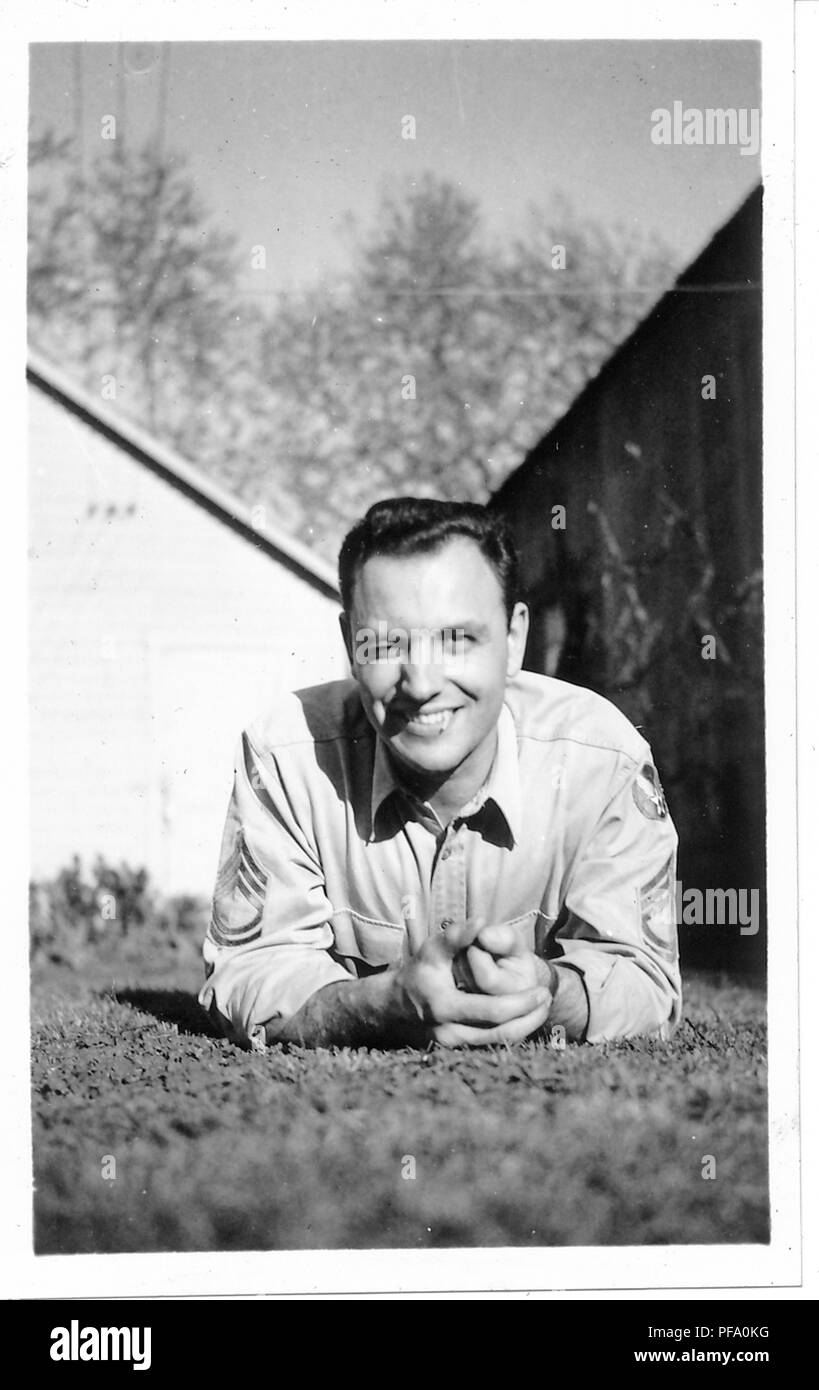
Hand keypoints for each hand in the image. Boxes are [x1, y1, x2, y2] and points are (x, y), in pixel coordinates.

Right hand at [393, 921, 551, 1047]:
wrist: (396, 1005)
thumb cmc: (420, 971)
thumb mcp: (434, 949)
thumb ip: (457, 936)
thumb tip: (480, 922)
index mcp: (444, 1006)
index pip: (493, 1011)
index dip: (522, 1003)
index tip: (543, 990)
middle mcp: (448, 1032)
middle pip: (501, 1033)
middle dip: (529, 1017)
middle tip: (547, 999)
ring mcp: (453, 1046)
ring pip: (498, 1044)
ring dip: (525, 1028)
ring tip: (542, 1009)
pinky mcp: (457, 1052)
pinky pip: (491, 1046)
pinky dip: (511, 1034)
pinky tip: (526, 1018)